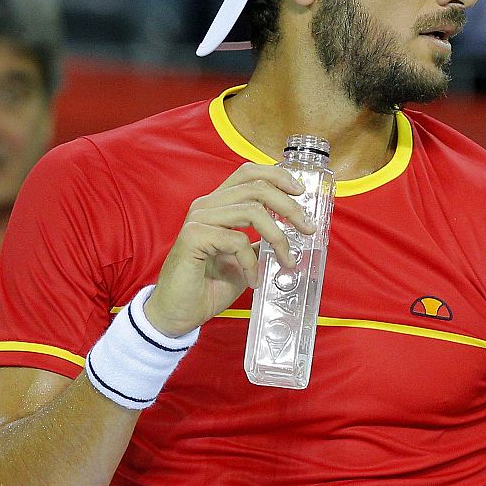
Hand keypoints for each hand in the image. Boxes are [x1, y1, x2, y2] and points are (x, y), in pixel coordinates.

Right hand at [143, 163, 314, 337]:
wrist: (178, 313)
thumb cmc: (208, 286)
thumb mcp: (245, 258)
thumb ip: (261, 240)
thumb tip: (292, 230)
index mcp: (218, 205)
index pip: (248, 173)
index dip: (278, 176)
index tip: (300, 192)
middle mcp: (206, 206)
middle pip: (257, 187)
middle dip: (290, 207)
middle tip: (307, 229)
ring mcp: (198, 219)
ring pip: (252, 211)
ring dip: (278, 238)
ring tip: (285, 261)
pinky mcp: (193, 237)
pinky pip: (237, 240)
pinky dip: (252, 262)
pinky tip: (252, 279)